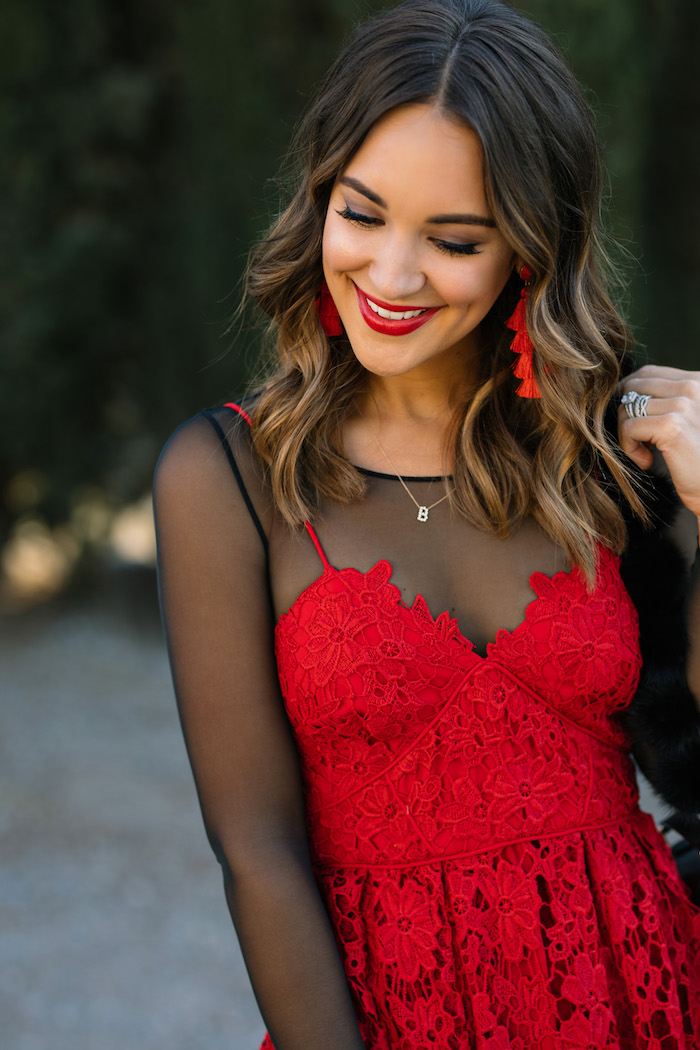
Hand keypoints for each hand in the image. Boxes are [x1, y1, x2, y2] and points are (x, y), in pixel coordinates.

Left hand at [617, 365, 699, 519]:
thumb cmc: (699, 458)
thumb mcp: (689, 418)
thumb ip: (667, 400)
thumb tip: (623, 390)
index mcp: (698, 381)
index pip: (648, 373)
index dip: (631, 395)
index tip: (635, 420)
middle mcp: (693, 387)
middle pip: (633, 387)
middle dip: (626, 413)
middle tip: (638, 438)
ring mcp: (683, 405)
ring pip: (627, 408)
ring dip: (628, 434)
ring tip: (646, 451)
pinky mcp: (671, 427)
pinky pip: (628, 427)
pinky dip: (629, 447)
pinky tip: (646, 460)